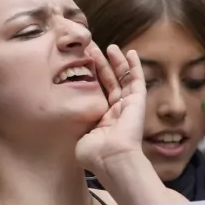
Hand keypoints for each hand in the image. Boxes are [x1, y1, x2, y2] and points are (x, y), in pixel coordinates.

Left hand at [75, 44, 146, 172]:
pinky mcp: (138, 102)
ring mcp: (127, 106)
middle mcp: (115, 111)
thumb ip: (76, 123)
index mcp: (101, 119)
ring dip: (116, 62)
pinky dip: (135, 66)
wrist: (111, 158)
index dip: (90, 76)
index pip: (96, 92)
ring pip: (122, 78)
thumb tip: (66, 117)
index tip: (81, 61)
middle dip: (100, 64)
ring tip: (110, 46)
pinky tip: (131, 52)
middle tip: (91, 48)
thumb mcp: (79, 134)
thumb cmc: (93, 153)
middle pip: (108, 81)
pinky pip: (138, 81)